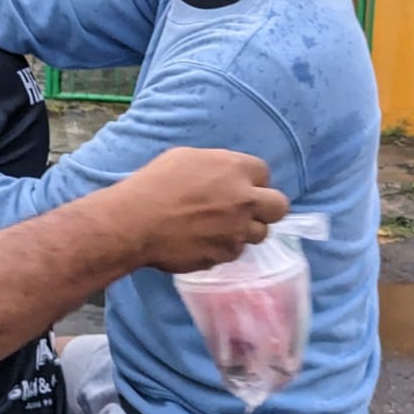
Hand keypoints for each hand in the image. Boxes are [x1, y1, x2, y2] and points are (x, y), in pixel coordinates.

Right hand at [106, 148, 285, 273]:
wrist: (134, 221)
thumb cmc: (153, 184)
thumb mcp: (185, 158)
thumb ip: (216, 166)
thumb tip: (227, 177)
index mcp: (235, 169)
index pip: (264, 173)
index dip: (251, 181)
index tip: (237, 186)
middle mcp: (245, 199)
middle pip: (279, 207)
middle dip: (265, 207)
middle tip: (243, 210)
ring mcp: (238, 230)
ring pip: (259, 233)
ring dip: (243, 230)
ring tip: (218, 228)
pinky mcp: (225, 255)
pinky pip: (234, 252)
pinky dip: (222, 247)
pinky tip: (201, 241)